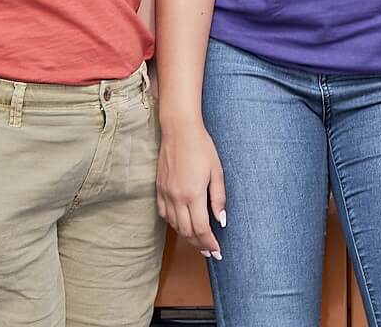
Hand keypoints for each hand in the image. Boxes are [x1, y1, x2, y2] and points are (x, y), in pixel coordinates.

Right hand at [157, 119, 225, 258]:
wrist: (179, 129)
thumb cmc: (201, 147)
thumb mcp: (217, 171)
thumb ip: (219, 198)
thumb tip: (221, 221)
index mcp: (193, 194)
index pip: (201, 229)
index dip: (209, 243)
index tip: (217, 252)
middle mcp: (177, 197)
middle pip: (187, 231)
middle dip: (199, 245)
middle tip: (209, 251)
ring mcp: (166, 193)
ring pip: (175, 225)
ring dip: (187, 236)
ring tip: (198, 241)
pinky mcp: (159, 187)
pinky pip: (164, 213)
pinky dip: (173, 223)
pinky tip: (181, 224)